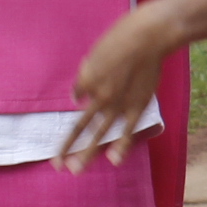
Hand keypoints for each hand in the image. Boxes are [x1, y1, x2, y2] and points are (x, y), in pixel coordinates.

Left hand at [58, 0, 178, 170]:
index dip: (80, 97)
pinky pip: (127, 131)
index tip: (84, 97)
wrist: (150, 37)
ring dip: (86, 154)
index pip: (77, 96)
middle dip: (67, 147)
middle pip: (79, 127)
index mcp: (86, 80)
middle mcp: (98, 96)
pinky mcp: (137, 107)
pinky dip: (121, 146)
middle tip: (56, 165)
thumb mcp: (97, 51)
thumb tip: (80, 94)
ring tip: (75, 170)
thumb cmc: (123, 36)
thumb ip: (88, 73)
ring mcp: (117, 104)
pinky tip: (113, 160)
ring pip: (99, 134)